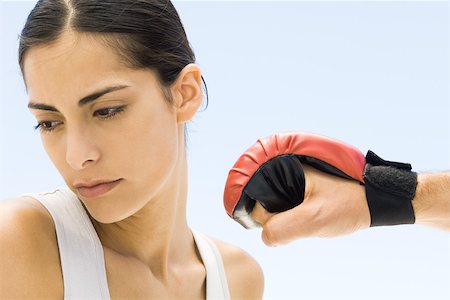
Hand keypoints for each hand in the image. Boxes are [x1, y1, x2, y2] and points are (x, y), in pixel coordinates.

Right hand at [251, 164, 370, 245]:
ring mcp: (291, 182)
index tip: (292, 221)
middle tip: (305, 221)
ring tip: (310, 219)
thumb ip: (282, 229)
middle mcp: (284, 172)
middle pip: (264, 204)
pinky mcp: (299, 191)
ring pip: (275, 209)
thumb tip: (266, 237)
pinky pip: (285, 209)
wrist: (372, 203)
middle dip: (280, 219)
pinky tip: (309, 219)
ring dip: (287, 220)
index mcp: (282, 169)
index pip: (256, 198)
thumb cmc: (345, 206)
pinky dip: (293, 218)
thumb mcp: (313, 219)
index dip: (268, 217)